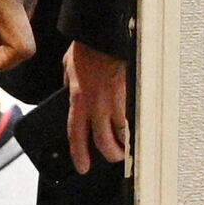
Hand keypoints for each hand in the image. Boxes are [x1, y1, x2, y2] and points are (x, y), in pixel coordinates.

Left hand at [63, 41, 131, 174]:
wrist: (105, 37)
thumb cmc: (87, 49)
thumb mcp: (68, 69)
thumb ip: (69, 86)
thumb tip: (69, 92)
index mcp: (78, 100)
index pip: (76, 135)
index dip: (79, 155)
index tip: (82, 167)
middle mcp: (97, 105)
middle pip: (104, 142)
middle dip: (110, 154)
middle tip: (113, 157)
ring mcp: (116, 101)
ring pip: (123, 134)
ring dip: (125, 142)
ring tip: (127, 145)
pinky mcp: (131, 95)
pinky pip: (133, 118)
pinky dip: (134, 125)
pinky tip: (136, 127)